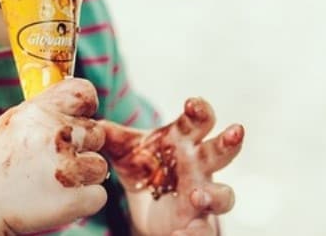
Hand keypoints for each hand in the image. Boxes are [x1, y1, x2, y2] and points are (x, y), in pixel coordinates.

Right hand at [0, 78, 109, 234]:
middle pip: (96, 133)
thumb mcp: (13, 123)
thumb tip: (78, 97)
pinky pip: (98, 195)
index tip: (78, 119)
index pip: (83, 93)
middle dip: (82, 148)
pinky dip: (83, 201)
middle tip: (53, 162)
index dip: (86, 107)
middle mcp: (54, 134)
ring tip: (52, 183)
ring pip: (99, 166)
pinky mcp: (74, 198)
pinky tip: (56, 200)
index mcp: (38, 112)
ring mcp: (65, 167)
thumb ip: (45, 109)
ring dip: (83, 176)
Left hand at [99, 97, 243, 235]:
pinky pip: (203, 230)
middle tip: (236, 131)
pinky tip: (181, 235)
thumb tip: (89, 124)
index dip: (200, 111)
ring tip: (197, 195)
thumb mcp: (125, 150)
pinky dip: (195, 234)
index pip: (198, 121)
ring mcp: (202, 194)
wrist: (148, 204)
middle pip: (220, 151)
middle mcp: (199, 165)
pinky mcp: (198, 222)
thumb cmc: (146, 166)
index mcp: (184, 140)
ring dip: (215, 194)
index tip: (192, 103)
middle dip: (229, 142)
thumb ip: (109, 136)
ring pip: (223, 194)